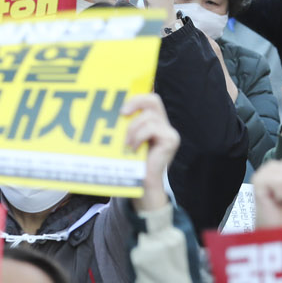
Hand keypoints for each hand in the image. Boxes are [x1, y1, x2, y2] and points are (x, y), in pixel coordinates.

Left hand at [124, 93, 177, 211]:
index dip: (136, 98)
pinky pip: (152, 128)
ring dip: (133, 129)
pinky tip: (133, 148)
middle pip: (153, 100)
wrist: (143, 185)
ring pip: (149, 117)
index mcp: (154, 122)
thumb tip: (110, 112)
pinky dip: (139, 136)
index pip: (150, 99)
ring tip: (126, 143)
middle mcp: (164, 124)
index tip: (121, 109)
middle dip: (135, 103)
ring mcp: (169, 132)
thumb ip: (125, 125)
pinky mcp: (171, 140)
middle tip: (122, 114)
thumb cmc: (132, 163)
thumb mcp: (127, 140)